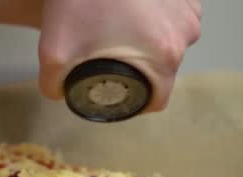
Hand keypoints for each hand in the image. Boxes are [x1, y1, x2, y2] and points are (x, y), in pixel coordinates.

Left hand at [38, 0, 200, 112]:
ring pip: (169, 41)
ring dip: (147, 42)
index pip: (158, 98)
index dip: (137, 102)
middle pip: (163, 68)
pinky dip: (154, 18)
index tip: (119, 93)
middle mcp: (185, 34)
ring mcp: (190, 10)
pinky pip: (173, 16)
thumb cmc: (79, 2)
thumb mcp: (53, 51)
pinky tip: (130, 12)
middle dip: (138, 69)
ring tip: (117, 31)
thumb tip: (59, 94)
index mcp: (163, 56)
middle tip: (110, 57)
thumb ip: (52, 84)